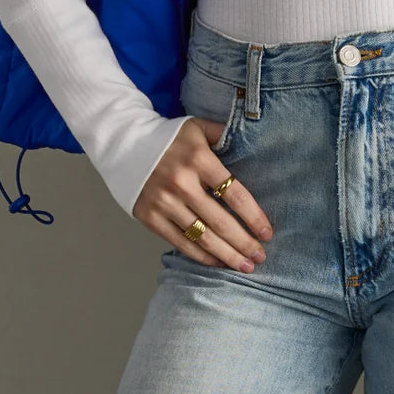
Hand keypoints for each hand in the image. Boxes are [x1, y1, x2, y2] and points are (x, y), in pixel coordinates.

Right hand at [132, 117, 273, 270]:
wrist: (125, 145)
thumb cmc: (169, 137)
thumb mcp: (198, 127)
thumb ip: (224, 134)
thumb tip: (252, 141)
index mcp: (199, 159)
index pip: (234, 193)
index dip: (253, 216)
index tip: (267, 232)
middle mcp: (181, 183)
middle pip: (220, 221)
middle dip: (244, 243)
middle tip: (261, 257)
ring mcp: (164, 203)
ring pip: (202, 237)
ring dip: (226, 255)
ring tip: (245, 267)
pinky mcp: (150, 218)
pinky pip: (181, 243)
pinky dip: (202, 256)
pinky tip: (218, 262)